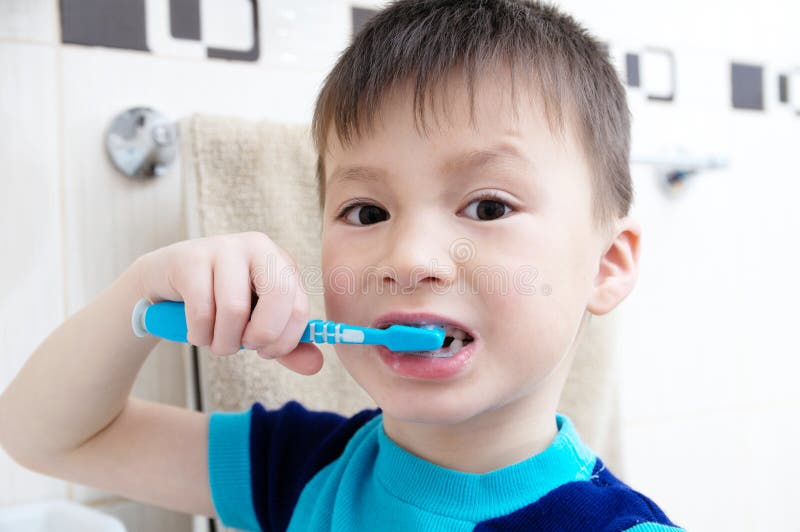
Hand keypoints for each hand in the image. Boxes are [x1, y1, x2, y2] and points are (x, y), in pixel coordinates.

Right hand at [131, 232, 321, 374]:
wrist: (166, 284)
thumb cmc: (219, 304)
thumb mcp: (257, 324)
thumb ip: (286, 346)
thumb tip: (315, 366)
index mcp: (282, 263)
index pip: (300, 306)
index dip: (285, 340)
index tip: (266, 351)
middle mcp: (258, 248)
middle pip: (280, 294)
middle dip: (262, 335)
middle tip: (243, 345)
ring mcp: (224, 248)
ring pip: (235, 310)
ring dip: (223, 342)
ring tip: (215, 341)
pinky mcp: (190, 259)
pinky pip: (201, 311)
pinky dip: (199, 335)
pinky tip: (196, 331)